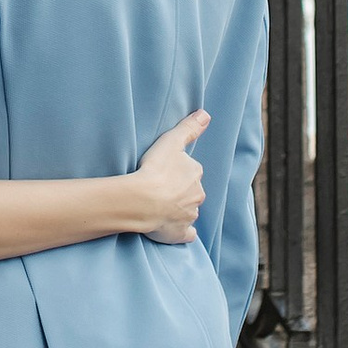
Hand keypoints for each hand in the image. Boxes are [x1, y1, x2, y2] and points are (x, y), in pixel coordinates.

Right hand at [128, 111, 209, 243]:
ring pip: (188, 211)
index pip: (190, 171)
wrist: (142, 200)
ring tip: (160, 207)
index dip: (177, 171)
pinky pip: (186, 234)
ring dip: (179, 209)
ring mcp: (189, 215)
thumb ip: (189, 127)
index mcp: (195, 173)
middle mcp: (197, 195)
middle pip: (191, 191)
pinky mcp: (180, 233)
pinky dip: (183, 232)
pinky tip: (174, 229)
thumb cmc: (155, 169)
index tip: (164, 172)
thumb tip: (206, 114)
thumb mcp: (171, 141)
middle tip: (160, 189)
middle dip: (180, 191)